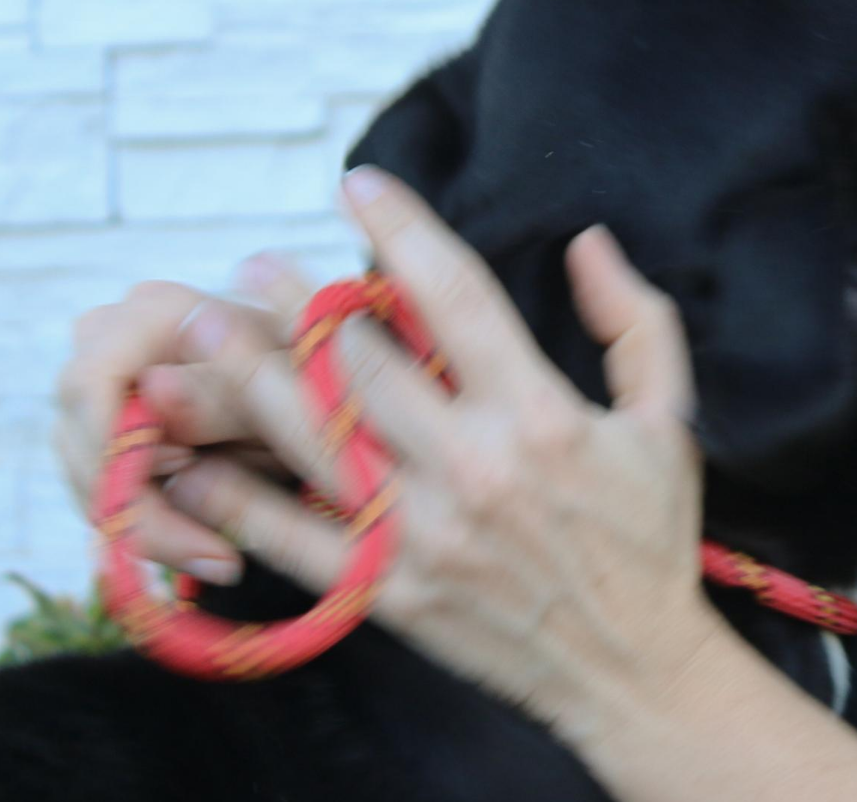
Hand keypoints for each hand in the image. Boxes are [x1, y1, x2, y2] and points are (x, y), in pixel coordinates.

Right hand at [49, 259, 332, 585]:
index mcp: (154, 310)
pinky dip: (147, 530)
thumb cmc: (316, 382)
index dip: (116, 444)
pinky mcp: (102, 436)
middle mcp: (111, 339)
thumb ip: (225, 395)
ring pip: (84, 474)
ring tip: (221, 553)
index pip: (89, 382)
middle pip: (77, 436)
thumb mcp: (290, 392)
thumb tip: (151, 388)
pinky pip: (100, 493)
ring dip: (146, 528)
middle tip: (216, 550)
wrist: (325, 401)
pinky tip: (207, 548)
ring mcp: (100, 388)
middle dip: (136, 505)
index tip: (181, 480)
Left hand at [153, 167, 728, 739]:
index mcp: (540, 416)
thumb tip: (586, 242)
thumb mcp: (667, 421)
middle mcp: (475, 469)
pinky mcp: (393, 594)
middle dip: (298, 302)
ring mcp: (426, 536)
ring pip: (316, 440)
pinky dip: (238, 500)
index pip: (456, 297)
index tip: (360, 185)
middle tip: (252, 262)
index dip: (402, 231)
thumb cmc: (649, 540)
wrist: (635, 672)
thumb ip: (635, 322)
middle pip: (363, 364)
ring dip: (247, 377)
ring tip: (199, 328)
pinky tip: (189, 460)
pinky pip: (297, 540)